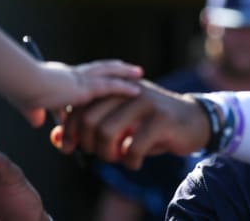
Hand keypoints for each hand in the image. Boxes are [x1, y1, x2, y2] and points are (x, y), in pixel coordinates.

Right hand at [17, 59, 144, 126]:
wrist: (24, 83)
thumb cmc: (22, 91)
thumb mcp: (30, 105)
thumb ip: (37, 113)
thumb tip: (39, 124)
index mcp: (62, 77)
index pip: (82, 75)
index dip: (95, 73)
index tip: (105, 73)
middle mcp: (74, 74)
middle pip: (100, 68)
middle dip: (115, 68)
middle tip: (129, 68)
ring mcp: (82, 79)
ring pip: (110, 73)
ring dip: (125, 73)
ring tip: (139, 73)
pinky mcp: (86, 87)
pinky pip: (111, 87)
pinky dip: (124, 89)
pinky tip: (137, 90)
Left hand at [51, 80, 209, 168]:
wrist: (194, 121)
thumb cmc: (153, 124)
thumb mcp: (120, 124)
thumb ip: (89, 129)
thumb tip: (55, 138)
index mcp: (114, 87)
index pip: (79, 105)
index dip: (68, 129)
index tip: (68, 147)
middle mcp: (127, 89)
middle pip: (89, 119)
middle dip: (88, 144)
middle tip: (99, 154)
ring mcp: (145, 102)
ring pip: (108, 132)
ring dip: (108, 154)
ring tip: (117, 158)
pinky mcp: (161, 119)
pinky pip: (133, 145)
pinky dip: (129, 161)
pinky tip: (134, 162)